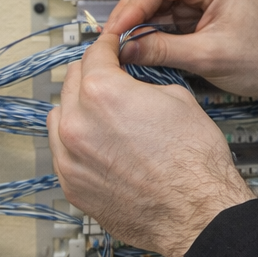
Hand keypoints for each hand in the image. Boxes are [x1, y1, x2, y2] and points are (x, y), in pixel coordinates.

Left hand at [47, 33, 253, 256]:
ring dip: (78, 108)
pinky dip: (77, 142)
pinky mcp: (72, 186)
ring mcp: (70, 158)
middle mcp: (77, 123)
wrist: (197, 212)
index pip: (94, 54)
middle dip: (92, 74)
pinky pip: (64, 152)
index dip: (108, 45)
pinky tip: (101, 144)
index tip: (111, 45)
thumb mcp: (177, 97)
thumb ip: (140, 84)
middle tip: (110, 76)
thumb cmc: (194, 159)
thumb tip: (130, 85)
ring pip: (60, 117)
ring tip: (103, 113)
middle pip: (71, 82)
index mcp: (102, 92)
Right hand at [107, 0, 257, 120]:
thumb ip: (164, 50)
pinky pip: (165, 16)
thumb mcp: (209, 57)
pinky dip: (150, 31)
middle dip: (131, 12)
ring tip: (121, 46)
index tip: (115, 30)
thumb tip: (126, 48)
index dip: (132, 4)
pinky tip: (138, 46)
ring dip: (138, 23)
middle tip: (113, 39)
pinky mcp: (198, 13)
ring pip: (155, 2)